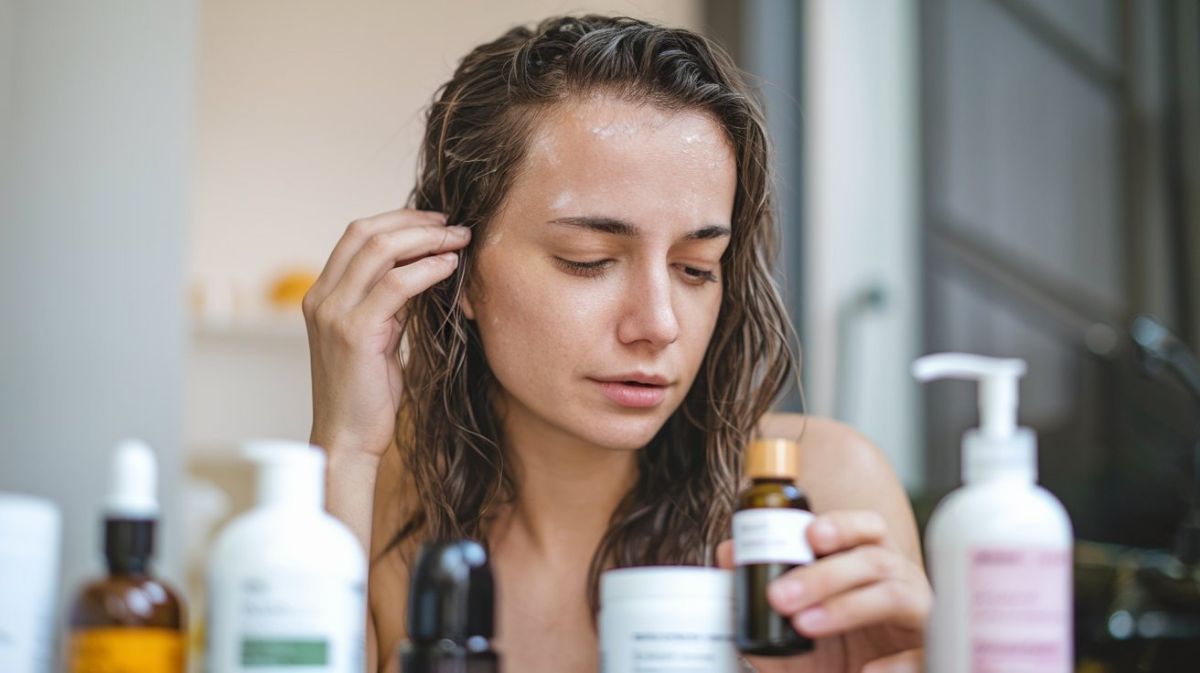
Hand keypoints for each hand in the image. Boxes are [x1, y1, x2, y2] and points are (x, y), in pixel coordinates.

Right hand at [303, 209, 469, 457]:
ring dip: (426, 239)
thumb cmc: (366, 393)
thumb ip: (389, 303)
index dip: (399, 219)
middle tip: (454, 225)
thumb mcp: (377, 336)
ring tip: (459, 240)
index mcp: (322, 294)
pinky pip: (396, 285)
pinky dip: (427, 269)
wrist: (346, 438)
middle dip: (415, 222)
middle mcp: (321, 297)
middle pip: (367, 233)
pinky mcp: (354, 332)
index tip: (436, 221)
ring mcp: (334, 313)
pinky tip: (450, 267)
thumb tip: (423, 270)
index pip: (357, 234)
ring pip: (380, 250)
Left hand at [717, 510, 930, 672]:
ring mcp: (922, 617)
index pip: (867, 529)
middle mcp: (902, 582)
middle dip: (824, 574)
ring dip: (846, 607)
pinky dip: (895, 665)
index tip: (808, 534)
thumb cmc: (841, 653)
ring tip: (806, 625)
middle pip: (873, 559)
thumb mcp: (796, 632)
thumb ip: (762, 598)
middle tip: (780, 596)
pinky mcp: (934, 654)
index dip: (842, 525)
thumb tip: (728, 555)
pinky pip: (922, 654)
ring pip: (892, 595)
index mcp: (873, 565)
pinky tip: (867, 672)